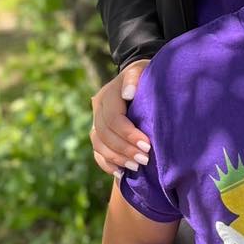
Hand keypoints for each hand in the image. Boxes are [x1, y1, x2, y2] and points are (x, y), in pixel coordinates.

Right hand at [90, 60, 150, 176]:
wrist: (140, 78)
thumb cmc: (147, 75)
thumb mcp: (143, 70)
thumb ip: (135, 79)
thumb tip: (128, 94)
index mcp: (108, 94)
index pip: (114, 119)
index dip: (129, 134)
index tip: (148, 146)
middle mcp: (98, 109)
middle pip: (105, 134)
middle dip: (125, 149)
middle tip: (145, 160)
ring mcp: (96, 121)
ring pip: (99, 145)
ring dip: (117, 158)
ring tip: (136, 167)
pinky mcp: (98, 133)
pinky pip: (97, 152)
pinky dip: (107, 164)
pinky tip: (121, 173)